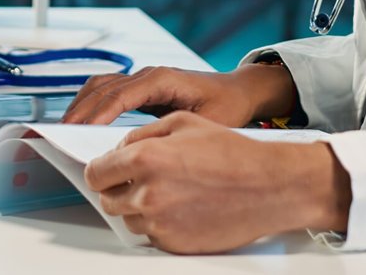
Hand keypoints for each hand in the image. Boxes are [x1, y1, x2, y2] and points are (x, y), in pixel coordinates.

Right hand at [62, 64, 294, 125]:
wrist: (237, 91)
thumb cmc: (227, 106)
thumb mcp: (209, 122)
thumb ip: (179, 132)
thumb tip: (150, 150)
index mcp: (163, 79)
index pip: (122, 94)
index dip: (99, 112)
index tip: (81, 129)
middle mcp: (148, 74)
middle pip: (104, 87)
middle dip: (81, 109)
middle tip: (61, 132)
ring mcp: (142, 78)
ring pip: (100, 84)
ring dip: (81, 103)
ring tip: (64, 127)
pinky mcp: (140, 87)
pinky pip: (107, 89)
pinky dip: (90, 102)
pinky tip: (81, 119)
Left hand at [85, 111, 350, 253]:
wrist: (269, 187)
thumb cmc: (232, 152)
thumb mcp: (182, 122)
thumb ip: (142, 134)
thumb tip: (118, 149)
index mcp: (145, 159)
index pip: (96, 174)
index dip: (100, 171)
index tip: (108, 171)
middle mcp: (147, 194)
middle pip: (107, 200)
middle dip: (118, 189)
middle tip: (142, 180)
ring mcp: (160, 223)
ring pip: (129, 220)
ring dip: (139, 208)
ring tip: (171, 192)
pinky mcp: (175, 244)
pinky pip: (151, 235)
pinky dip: (160, 224)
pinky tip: (183, 208)